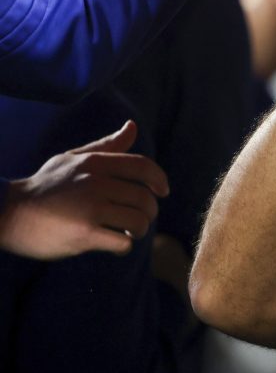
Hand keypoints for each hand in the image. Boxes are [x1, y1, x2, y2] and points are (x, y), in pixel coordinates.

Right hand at [0, 121, 168, 259]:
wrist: (8, 214)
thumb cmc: (45, 187)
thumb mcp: (73, 160)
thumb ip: (107, 146)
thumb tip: (133, 126)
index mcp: (94, 163)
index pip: (143, 166)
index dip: (159, 179)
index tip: (163, 192)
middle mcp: (95, 183)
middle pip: (145, 198)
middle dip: (148, 212)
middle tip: (137, 219)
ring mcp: (90, 208)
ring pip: (138, 221)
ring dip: (138, 230)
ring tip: (125, 231)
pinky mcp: (84, 234)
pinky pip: (123, 242)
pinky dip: (124, 246)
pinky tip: (113, 244)